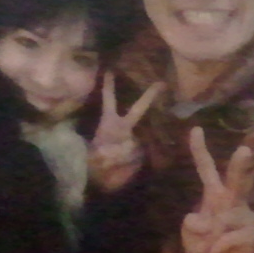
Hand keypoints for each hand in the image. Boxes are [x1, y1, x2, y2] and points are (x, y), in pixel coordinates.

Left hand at [89, 76, 162, 193]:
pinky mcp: (140, 156)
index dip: (109, 86)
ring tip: (108, 163)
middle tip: (160, 84)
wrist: (99, 183)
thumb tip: (123, 147)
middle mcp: (123, 128)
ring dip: (120, 154)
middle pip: (137, 110)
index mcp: (110, 122)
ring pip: (134, 143)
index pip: (109, 100)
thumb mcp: (94, 153)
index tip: (110, 69)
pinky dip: (128, 163)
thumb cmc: (93, 163)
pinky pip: (138, 156)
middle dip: (148, 98)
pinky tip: (119, 166)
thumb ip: (107, 148)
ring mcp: (133, 141)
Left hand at [179, 126, 253, 252]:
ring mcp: (245, 216)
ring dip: (211, 238)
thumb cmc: (207, 247)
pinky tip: (222, 252)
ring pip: (224, 220)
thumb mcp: (190, 239)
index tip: (196, 129)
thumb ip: (190, 228)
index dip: (200, 151)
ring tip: (212, 247)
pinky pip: (229, 238)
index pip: (207, 170)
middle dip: (240, 166)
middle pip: (237, 180)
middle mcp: (233, 201)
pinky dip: (220, 248)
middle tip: (245, 150)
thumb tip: (199, 218)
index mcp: (214, 196)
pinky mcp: (252, 232)